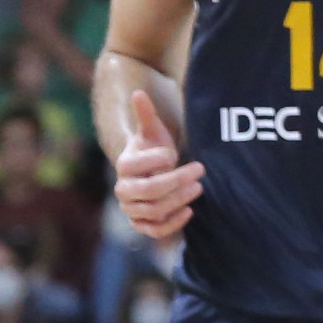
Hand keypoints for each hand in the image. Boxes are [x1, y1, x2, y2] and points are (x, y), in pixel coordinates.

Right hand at [110, 90, 202, 241]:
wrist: (152, 175)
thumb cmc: (154, 150)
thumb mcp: (152, 131)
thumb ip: (145, 114)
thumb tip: (138, 93)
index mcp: (123, 165)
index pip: (134, 165)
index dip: (156, 160)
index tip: (173, 153)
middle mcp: (123, 190)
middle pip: (148, 191)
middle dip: (176, 181)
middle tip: (199, 170)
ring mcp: (131, 209)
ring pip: (153, 210)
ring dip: (179, 199)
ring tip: (199, 188)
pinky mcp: (142, 225)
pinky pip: (154, 230)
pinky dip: (173, 223)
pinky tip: (190, 210)